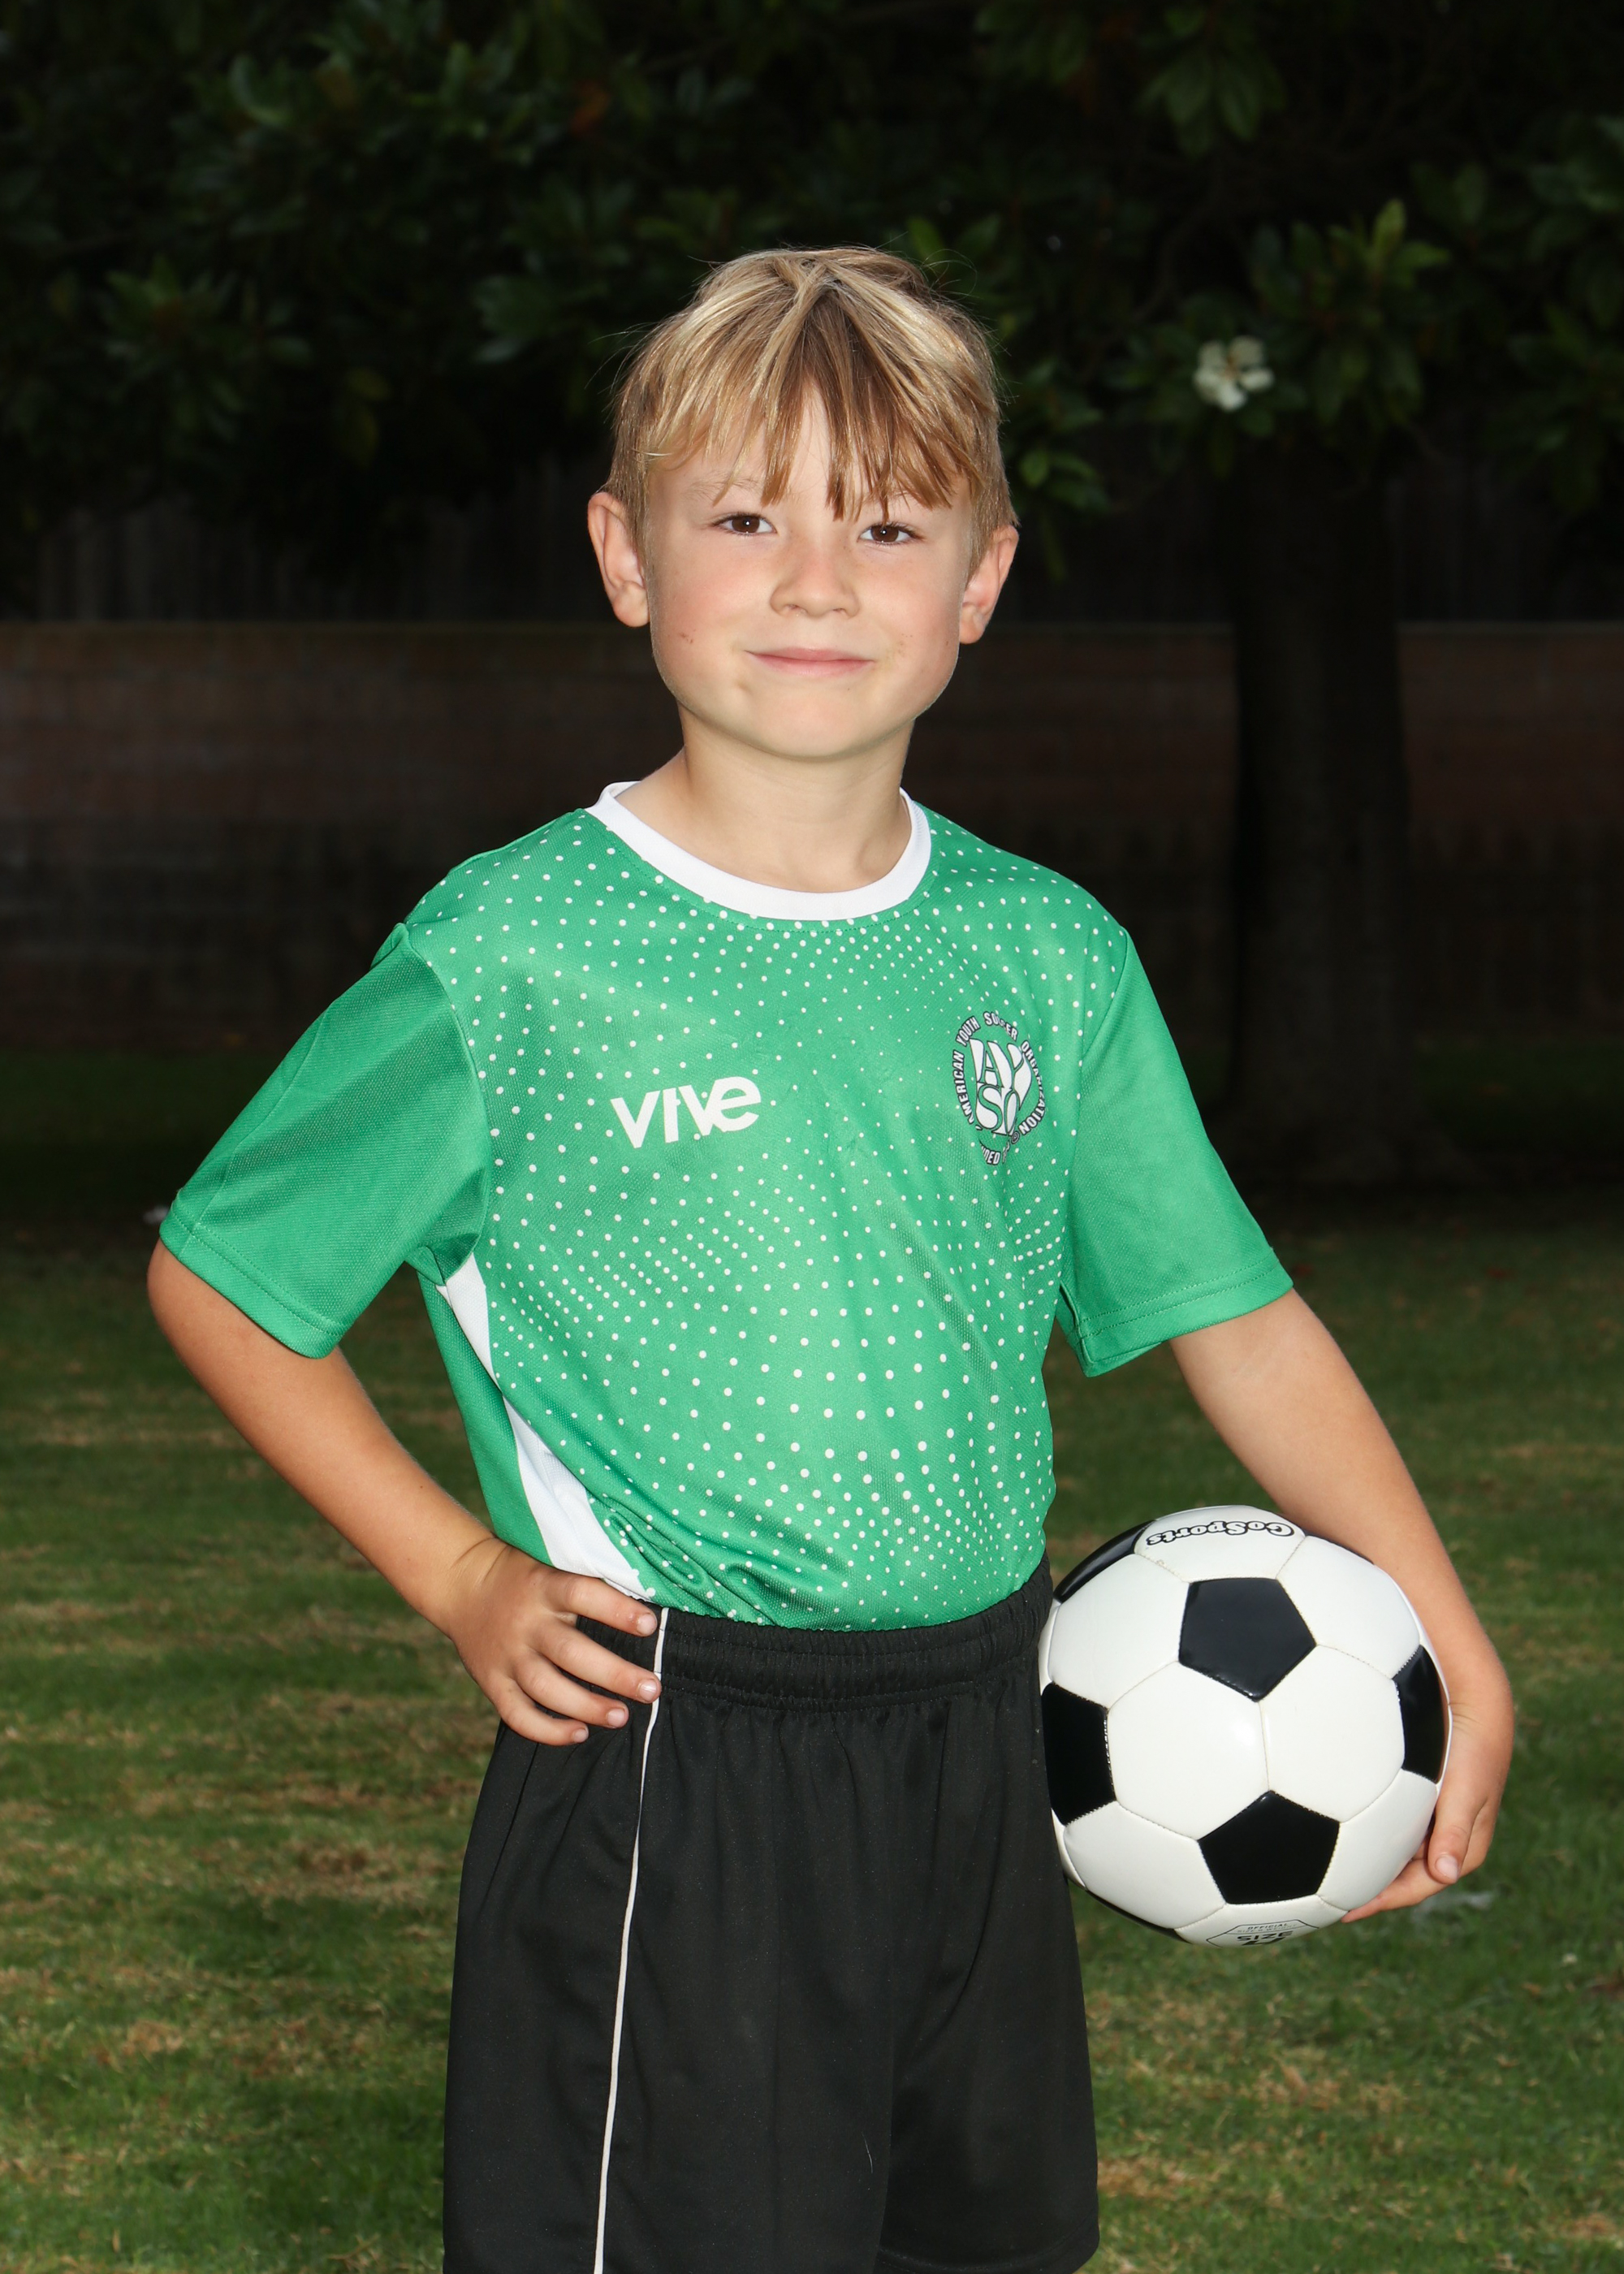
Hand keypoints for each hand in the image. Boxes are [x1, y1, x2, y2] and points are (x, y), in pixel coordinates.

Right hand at [442, 1536, 661, 1746]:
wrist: (460, 1583)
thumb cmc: (525, 1574)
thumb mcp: (551, 1562)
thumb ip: (587, 1580)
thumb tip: (646, 1596)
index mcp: (544, 1586)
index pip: (583, 1594)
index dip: (617, 1610)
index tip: (650, 1625)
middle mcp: (525, 1623)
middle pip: (571, 1653)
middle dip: (615, 1675)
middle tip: (652, 1689)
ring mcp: (506, 1655)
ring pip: (546, 1688)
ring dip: (586, 1706)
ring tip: (621, 1716)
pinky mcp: (491, 1681)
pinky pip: (517, 1714)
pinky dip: (547, 1730)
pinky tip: (579, 1733)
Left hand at [1341, 1677, 1513, 1920]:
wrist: (1474, 1702)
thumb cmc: (1474, 1748)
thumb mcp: (1467, 1789)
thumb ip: (1454, 1829)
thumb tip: (1446, 1875)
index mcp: (1461, 1849)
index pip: (1417, 1886)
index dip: (1383, 1901)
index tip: (1345, 1912)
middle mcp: (1443, 1838)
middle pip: (1401, 1874)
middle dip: (1368, 1889)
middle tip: (1323, 1901)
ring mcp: (1429, 1818)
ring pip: (1393, 1850)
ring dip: (1364, 1862)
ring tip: (1322, 1872)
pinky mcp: (1417, 1796)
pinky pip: (1387, 1822)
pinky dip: (1365, 1831)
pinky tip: (1330, 1824)